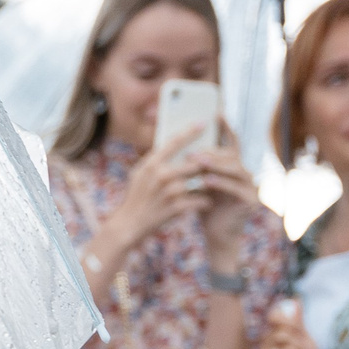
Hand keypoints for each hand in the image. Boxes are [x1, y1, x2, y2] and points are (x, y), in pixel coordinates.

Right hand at [98, 121, 261, 259]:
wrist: (129, 225)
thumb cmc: (135, 198)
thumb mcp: (138, 174)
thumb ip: (154, 161)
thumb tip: (171, 146)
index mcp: (151, 164)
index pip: (174, 142)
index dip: (190, 132)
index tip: (203, 123)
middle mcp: (161, 175)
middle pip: (195, 162)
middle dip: (208, 162)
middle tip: (220, 160)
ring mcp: (170, 191)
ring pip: (202, 181)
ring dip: (210, 183)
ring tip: (216, 184)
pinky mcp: (177, 207)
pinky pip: (201, 199)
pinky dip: (205, 201)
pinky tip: (207, 202)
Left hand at [183, 130, 261, 268]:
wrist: (215, 235)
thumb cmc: (204, 207)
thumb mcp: (198, 183)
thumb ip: (195, 166)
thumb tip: (176, 143)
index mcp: (233, 167)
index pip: (231, 143)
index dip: (226, 127)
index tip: (217, 112)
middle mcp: (245, 173)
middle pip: (231, 155)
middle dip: (212, 151)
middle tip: (193, 151)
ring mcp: (251, 187)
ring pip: (236, 169)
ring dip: (215, 164)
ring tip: (197, 161)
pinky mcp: (250, 201)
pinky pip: (236, 188)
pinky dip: (221, 183)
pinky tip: (207, 180)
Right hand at [258, 300, 322, 348]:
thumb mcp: (303, 339)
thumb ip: (298, 321)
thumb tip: (296, 299)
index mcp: (272, 335)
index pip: (273, 318)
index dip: (284, 317)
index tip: (298, 324)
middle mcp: (264, 347)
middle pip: (283, 335)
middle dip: (299, 341)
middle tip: (305, 348)